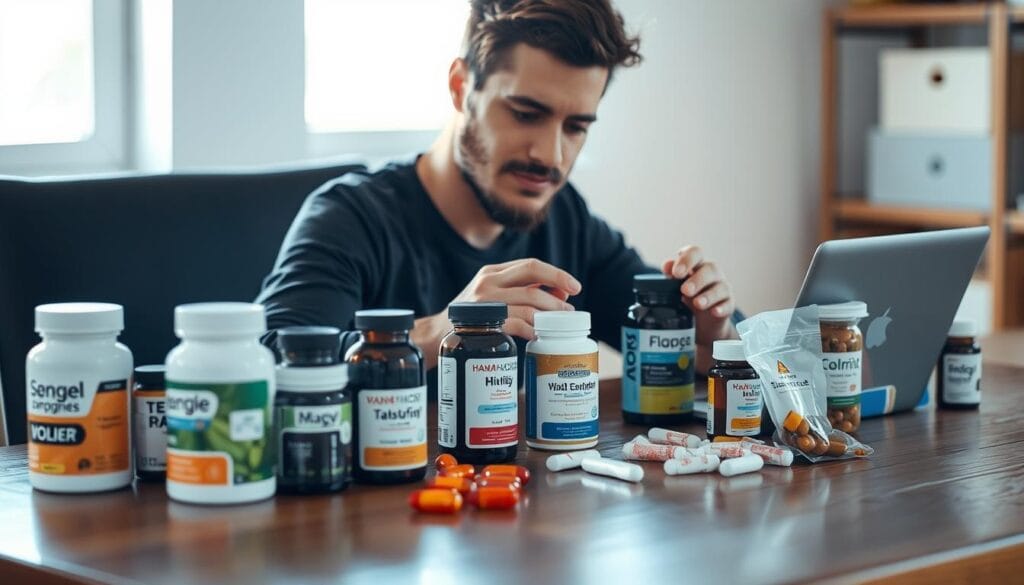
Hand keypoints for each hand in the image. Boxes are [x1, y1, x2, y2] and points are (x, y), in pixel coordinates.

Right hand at [412, 258, 580, 369]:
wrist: (436, 335)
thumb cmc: (472, 316)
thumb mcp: (494, 296)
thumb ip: (523, 290)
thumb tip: (561, 293)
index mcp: (493, 272)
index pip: (531, 265)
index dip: (557, 274)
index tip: (575, 287)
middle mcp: (487, 282)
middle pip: (532, 280)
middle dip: (557, 296)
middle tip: (569, 312)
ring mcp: (483, 302)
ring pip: (527, 302)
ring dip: (548, 314)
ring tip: (558, 326)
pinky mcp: (480, 322)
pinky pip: (513, 323)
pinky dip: (530, 330)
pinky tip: (536, 336)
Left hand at [662, 246, 737, 371]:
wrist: (701, 330)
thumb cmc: (684, 307)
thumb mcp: (672, 295)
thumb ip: (669, 281)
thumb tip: (666, 266)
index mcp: (693, 267)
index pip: (694, 252)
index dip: (687, 258)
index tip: (676, 271)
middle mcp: (709, 276)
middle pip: (709, 267)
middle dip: (696, 278)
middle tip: (684, 290)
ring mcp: (721, 289)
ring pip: (720, 284)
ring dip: (707, 292)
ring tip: (696, 303)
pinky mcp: (727, 306)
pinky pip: (728, 303)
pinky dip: (720, 306)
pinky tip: (713, 312)